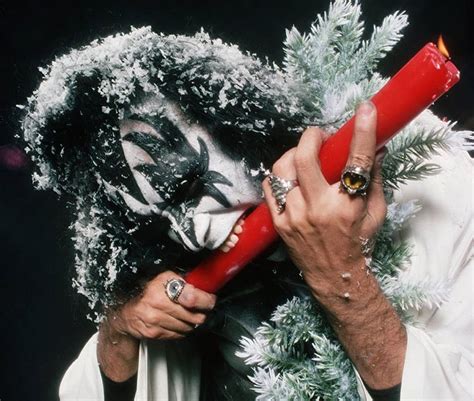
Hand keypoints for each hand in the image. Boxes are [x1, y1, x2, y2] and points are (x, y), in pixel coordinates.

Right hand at [98, 270, 215, 380]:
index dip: (206, 300)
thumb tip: (205, 285)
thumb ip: (183, 281)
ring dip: (191, 323)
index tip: (210, 300)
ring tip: (187, 315)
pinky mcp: (153, 333)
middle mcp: (157, 302)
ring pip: (187, 327)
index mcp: (162, 284)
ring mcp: (154, 320)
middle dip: (201, 313)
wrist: (125, 311)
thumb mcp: (164, 278)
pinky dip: (181, 330)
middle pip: (193, 316)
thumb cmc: (147, 291)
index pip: (191, 297)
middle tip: (201, 309)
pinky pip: (178, 335)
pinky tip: (176, 322)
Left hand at [263, 102, 405, 389]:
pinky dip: (278, 176)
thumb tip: (376, 147)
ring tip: (302, 155)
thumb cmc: (358, 242)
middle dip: (310, 137)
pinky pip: (270, 188)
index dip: (362, 132)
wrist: (335, 275)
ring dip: (292, 155)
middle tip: (319, 135)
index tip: (366, 110)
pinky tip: (289, 176)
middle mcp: (319, 210)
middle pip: (305, 159)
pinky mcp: (280, 224)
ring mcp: (295, 217)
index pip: (357, 162)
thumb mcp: (376, 212)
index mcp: (349, 207)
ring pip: (282, 171)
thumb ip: (375, 178)